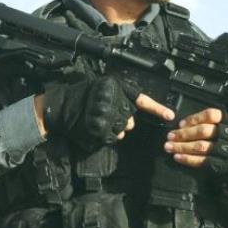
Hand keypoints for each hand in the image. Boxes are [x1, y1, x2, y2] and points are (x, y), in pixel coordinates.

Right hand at [34, 76, 173, 148]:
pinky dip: (105, 135)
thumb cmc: (79, 96)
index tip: (169, 116)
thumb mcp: (102, 88)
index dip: (156, 108)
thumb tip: (133, 112)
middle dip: (121, 120)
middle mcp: (113, 103)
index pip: (141, 100)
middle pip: (129, 120)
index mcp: (115, 89)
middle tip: (105, 114)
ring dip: (112, 128)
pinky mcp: (100, 131)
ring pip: (121, 130)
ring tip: (97, 120)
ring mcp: (106, 118)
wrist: (58, 107)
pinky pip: (111, 138)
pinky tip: (95, 128)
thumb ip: (120, 97)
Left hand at [164, 108, 227, 193]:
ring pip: (202, 147)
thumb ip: (206, 125)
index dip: (194, 118)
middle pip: (205, 131)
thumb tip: (181, 125)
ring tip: (169, 147)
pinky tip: (177, 157)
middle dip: (184, 134)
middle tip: (170, 136)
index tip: (180, 124)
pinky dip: (188, 159)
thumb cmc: (224, 146)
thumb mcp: (221, 132)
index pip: (212, 115)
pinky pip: (203, 161)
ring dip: (182, 147)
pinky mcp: (224, 165)